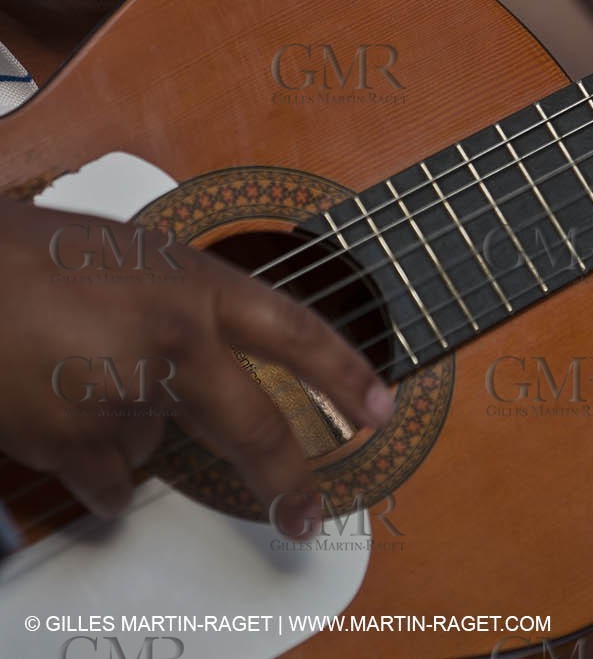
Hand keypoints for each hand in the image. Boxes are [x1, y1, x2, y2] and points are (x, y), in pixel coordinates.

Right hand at [0, 196, 393, 533]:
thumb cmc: (30, 254)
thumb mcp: (132, 256)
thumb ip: (182, 302)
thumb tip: (213, 351)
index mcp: (195, 285)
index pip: (295, 332)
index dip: (344, 374)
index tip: (381, 410)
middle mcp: (175, 341)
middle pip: (254, 428)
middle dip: (287, 479)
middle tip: (307, 515)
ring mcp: (125, 395)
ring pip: (156, 443)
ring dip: (129, 429)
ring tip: (74, 377)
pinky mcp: (74, 441)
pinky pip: (110, 480)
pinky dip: (94, 469)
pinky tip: (62, 422)